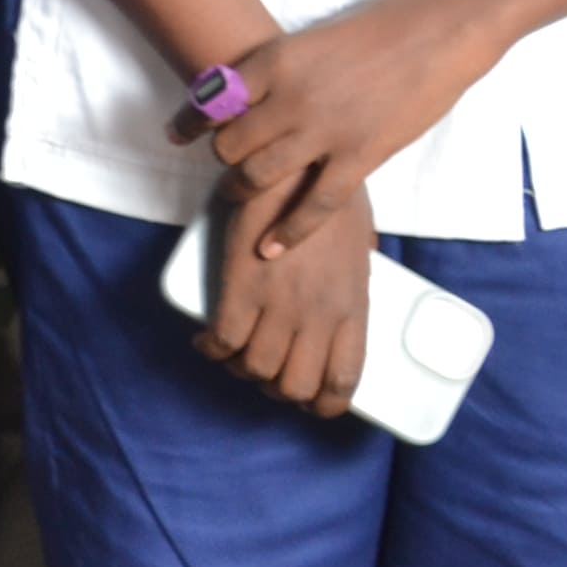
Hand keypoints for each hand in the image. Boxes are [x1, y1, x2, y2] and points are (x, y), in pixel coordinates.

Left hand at [192, 0, 506, 254]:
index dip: (189, 122)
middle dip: (223, 158)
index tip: (175, 136)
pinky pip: (314, 204)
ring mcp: (324, 129)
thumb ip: (277, 73)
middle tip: (226, 164)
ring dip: (241, 191)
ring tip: (236, 196)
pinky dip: (288, 230)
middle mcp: (289, 97)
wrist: (435, 32)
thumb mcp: (308, 41)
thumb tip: (246, 99)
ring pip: (259, 175)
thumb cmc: (375, 30)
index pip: (211, 99)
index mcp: (272, 61)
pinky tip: (269, 247)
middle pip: (230, 143)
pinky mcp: (360, 156)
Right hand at [197, 176, 371, 418]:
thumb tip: (334, 309)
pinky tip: (206, 341)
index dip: (323, 404)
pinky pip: (223, 339)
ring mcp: (279, 302)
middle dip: (276, 387)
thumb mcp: (360, 250)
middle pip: (294, 385)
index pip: (342, 381)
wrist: (299, 162)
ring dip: (241, 369)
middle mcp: (318, 314)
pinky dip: (211, 348)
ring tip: (233, 352)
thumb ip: (348, 289)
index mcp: (352, 308)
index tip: (308, 401)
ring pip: (257, 368)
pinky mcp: (242, 284)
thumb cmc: (330, 197)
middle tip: (264, 369)